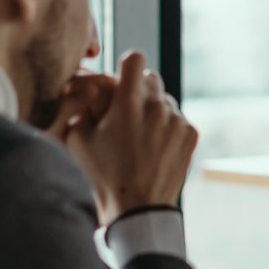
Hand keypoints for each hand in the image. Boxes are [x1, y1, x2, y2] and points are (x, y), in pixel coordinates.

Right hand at [49, 51, 197, 225]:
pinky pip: (179, 119)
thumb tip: (88, 93)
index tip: (123, 79)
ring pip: (166, 101)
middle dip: (139, 90)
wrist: (137, 209)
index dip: (127, 66)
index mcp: (128, 102)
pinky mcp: (191, 135)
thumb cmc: (103, 176)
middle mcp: (156, 106)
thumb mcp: (78, 140)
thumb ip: (82, 108)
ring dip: (155, 110)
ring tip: (141, 137)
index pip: (135, 59)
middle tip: (128, 113)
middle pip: (152, 79)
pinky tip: (155, 148)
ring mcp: (177, 120)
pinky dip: (169, 128)